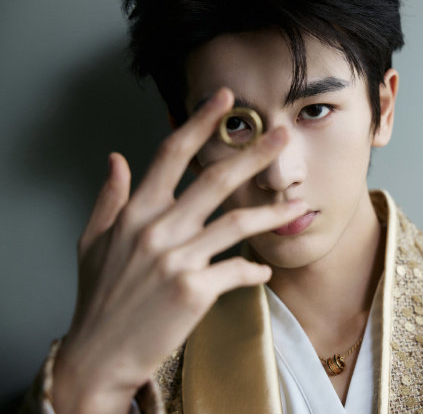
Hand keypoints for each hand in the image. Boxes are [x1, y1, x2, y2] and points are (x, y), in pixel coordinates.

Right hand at [51, 88, 305, 412]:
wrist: (99, 353)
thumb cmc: (99, 297)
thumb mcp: (93, 242)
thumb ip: (109, 198)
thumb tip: (116, 158)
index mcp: (136, 212)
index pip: (171, 154)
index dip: (200, 122)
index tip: (225, 99)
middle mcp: (157, 229)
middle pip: (214, 180)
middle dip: (254, 155)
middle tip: (283, 137)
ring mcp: (177, 259)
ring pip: (237, 223)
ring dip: (272, 212)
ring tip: (299, 204)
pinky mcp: (194, 290)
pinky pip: (237, 270)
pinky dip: (255, 270)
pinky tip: (265, 270)